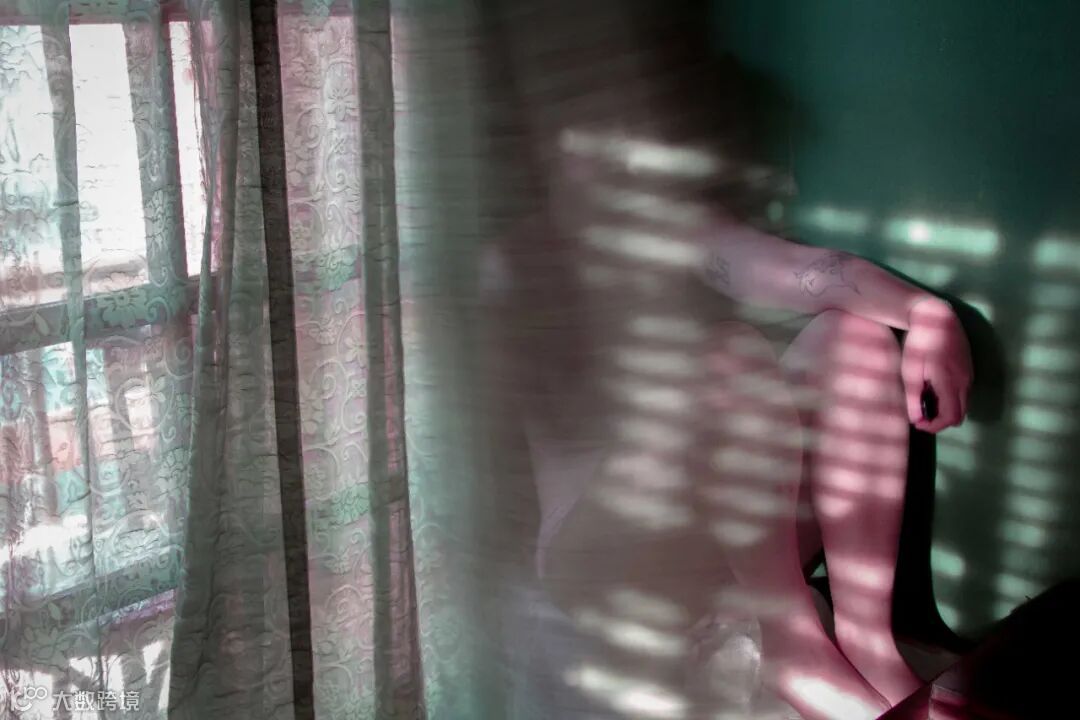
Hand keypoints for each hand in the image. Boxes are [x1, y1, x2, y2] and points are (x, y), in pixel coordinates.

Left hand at [901, 297, 972, 432]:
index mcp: (951, 384)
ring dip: (946, 409)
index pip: (950, 418)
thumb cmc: (919, 343)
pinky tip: (934, 388)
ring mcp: (970, 374)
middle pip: (960, 414)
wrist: (935, 316)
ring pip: (963, 403)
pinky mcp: (969, 367)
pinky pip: (964, 391)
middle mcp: (966, 381)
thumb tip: (916, 421)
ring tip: (924, 401)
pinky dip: (951, 398)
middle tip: (921, 415)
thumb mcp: (910, 372)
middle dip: (941, 420)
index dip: (934, 426)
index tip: (919, 424)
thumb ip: (913, 398)